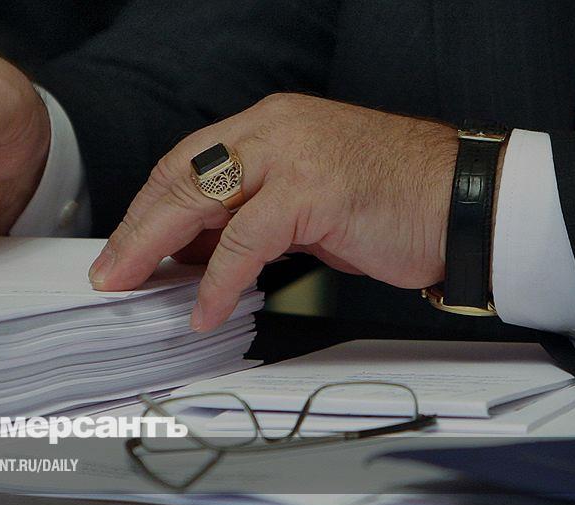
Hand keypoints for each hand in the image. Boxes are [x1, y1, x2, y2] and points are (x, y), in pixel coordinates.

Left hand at [89, 93, 460, 331]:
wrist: (465, 199)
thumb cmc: (392, 201)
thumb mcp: (306, 201)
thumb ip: (251, 216)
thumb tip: (197, 252)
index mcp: (268, 125)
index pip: (187, 162)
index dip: (149, 207)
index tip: (126, 245)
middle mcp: (273, 129)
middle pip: (181, 176)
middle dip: (137, 229)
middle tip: (109, 271)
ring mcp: (293, 156)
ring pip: (200, 200)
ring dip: (156, 249)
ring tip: (131, 286)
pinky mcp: (313, 192)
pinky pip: (246, 242)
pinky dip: (219, 280)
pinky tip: (204, 310)